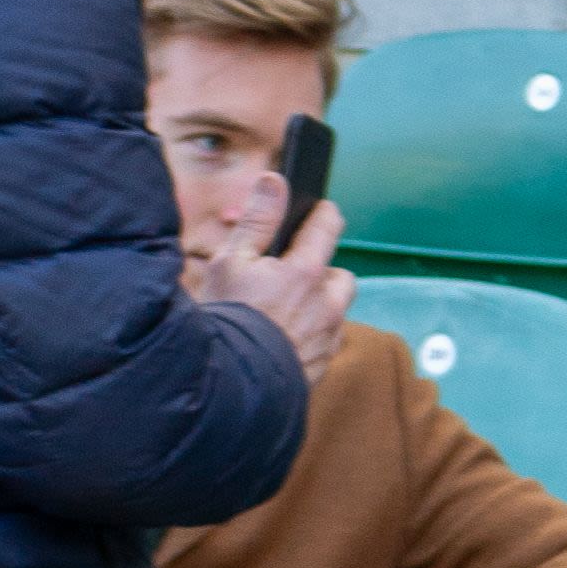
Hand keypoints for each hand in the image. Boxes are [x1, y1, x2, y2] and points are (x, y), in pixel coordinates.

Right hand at [201, 179, 352, 384]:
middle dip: (321, 272)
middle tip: (288, 276)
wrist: (227, 386)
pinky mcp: (322, 366)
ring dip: (319, 306)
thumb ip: (258, 220)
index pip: (329, 226)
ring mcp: (327, 337)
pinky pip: (327, 341)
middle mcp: (327, 304)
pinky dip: (312, 336)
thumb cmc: (226, 320)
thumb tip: (275, 180)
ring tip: (284, 311)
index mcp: (306, 272)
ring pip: (336, 310)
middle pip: (340, 274)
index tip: (318, 211)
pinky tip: (283, 339)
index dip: (322, 214)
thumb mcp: (231, 262)